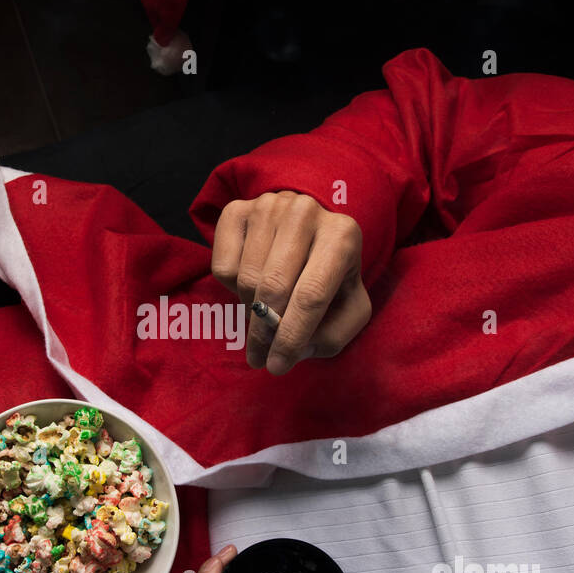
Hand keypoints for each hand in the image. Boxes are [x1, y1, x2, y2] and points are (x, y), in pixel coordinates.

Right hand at [211, 191, 371, 374]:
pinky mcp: (236, 209)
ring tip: (268, 308)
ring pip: (246, 278)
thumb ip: (334, 334)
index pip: (312, 294)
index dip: (291, 336)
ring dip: (252, 307)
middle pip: (274, 287)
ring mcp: (268, 206)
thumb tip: (297, 349)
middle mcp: (305, 212)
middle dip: (265, 332)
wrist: (309, 228)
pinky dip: (233, 286)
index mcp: (343, 235)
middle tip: (261, 357)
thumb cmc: (332, 274)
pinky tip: (253, 280)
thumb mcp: (350, 306)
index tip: (276, 366)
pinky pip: (223, 266)